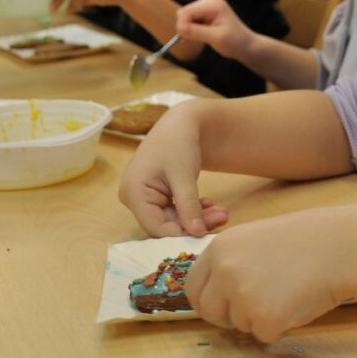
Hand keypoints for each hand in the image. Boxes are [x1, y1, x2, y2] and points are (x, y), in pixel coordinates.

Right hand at [118, 102, 227, 236]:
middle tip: (223, 217)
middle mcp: (134, 198)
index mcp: (134, 192)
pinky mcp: (157, 196)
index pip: (155, 227)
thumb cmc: (178, 142)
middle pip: (165, 224)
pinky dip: (193, 210)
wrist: (182, 123)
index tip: (207, 233)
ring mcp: (145, 197)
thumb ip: (189, 206)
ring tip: (222, 212)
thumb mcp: (184, 175)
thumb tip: (197, 234)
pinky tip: (210, 204)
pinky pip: (175, 212)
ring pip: (173, 220)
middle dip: (194, 224)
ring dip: (198, 218)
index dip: (180, 234)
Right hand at [176, 0, 254, 59]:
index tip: (183, 39)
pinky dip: (191, 28)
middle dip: (185, 27)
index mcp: (213, 4)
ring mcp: (207, 5)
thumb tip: (180, 28)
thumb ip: (197, 32)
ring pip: (185, 16)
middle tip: (191, 40)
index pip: (187, 12)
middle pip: (184, 12)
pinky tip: (199, 36)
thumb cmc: (235, 42)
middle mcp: (209, 0)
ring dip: (188, 28)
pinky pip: (190, 19)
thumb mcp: (216, 38)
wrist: (245, 44)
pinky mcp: (205, 11)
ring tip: (201, 38)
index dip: (182, 26)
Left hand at [186, 207, 356, 341]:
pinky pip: (263, 335)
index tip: (220, 305)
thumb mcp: (254, 239)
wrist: (337, 246)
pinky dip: (279, 327)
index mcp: (220, 248)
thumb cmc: (303, 241)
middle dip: (228, 315)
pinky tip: (295, 302)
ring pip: (239, 324)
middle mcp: (224, 271)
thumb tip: (215, 293)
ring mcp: (243, 295)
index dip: (207, 299)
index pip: (194, 286)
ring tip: (286, 291)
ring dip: (259, 317)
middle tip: (256, 306)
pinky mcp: (265, 317)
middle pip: (209, 311)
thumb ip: (231, 262)